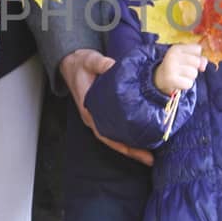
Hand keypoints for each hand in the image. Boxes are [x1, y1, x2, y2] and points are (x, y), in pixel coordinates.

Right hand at [60, 48, 152, 165]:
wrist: (71, 62)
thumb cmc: (79, 64)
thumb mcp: (89, 61)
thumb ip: (100, 64)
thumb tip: (114, 66)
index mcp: (89, 109)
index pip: (104, 133)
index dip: (119, 144)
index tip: (135, 151)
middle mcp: (94, 117)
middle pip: (113, 140)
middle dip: (131, 151)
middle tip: (149, 159)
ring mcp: (99, 116)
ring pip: (116, 136)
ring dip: (132, 146)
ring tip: (150, 154)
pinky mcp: (105, 111)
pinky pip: (118, 126)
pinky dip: (129, 134)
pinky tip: (143, 135)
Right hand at [154, 43, 207, 96]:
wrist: (159, 79)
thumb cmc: (177, 66)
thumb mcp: (186, 57)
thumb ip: (199, 58)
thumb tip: (203, 66)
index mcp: (176, 48)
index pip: (197, 49)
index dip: (196, 55)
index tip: (187, 59)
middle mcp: (172, 56)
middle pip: (197, 61)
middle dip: (194, 67)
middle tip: (183, 69)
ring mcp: (171, 68)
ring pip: (194, 73)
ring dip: (190, 77)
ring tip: (181, 76)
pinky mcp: (171, 79)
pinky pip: (189, 83)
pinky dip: (186, 85)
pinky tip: (179, 82)